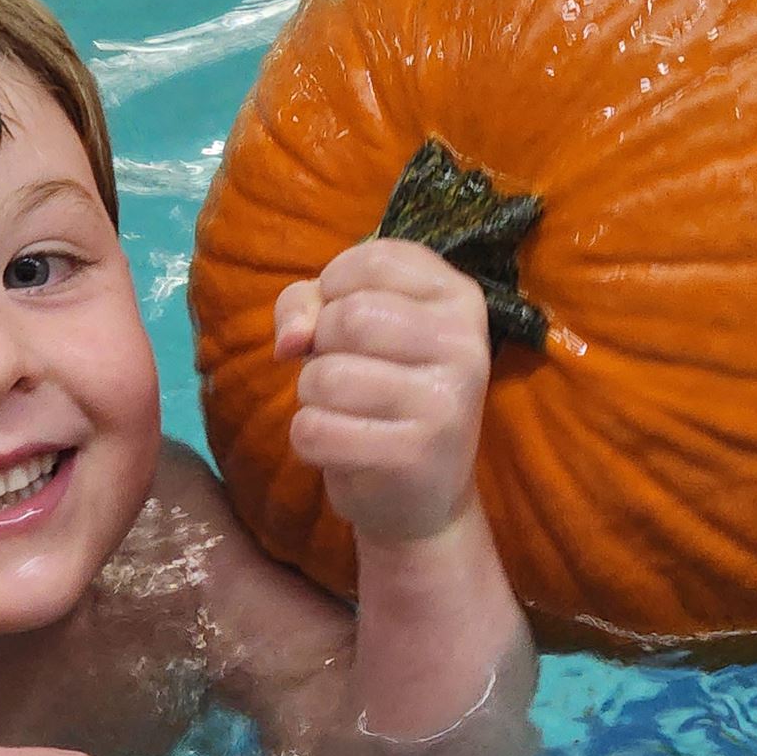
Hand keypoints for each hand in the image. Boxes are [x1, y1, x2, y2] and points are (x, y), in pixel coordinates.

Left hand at [274, 238, 489, 545]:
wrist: (422, 495)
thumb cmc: (383, 393)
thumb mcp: (352, 330)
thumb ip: (309, 304)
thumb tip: (291, 341)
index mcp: (459, 298)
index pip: (376, 260)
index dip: (334, 286)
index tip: (343, 320)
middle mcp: (465, 344)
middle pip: (351, 316)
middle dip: (322, 347)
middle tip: (343, 373)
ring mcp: (446, 402)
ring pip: (327, 376)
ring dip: (312, 396)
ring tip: (343, 412)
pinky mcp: (416, 454)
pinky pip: (318, 431)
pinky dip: (309, 440)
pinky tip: (341, 447)